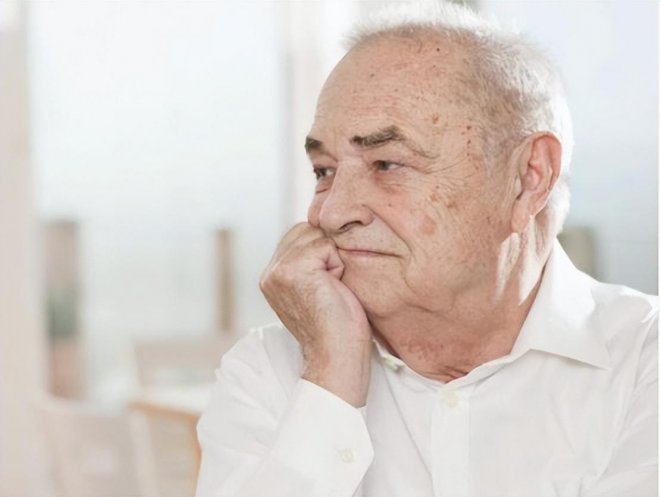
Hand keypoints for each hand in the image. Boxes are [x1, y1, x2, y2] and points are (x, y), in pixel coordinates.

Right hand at [260, 223, 371, 406]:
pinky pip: (327, 245)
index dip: (323, 252)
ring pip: (317, 235)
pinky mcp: (293, 269)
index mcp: (271, 276)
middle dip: (328, 252)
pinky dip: (339, 265)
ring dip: (334, 259)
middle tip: (332, 288)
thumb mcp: (315, 288)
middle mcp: (269, 272)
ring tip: (332, 288)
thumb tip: (322, 230)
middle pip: (307, 230)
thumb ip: (308, 262)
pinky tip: (335, 289)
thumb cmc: (338, 327)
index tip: (327, 286)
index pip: (299, 235)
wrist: (337, 357)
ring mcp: (278, 270)